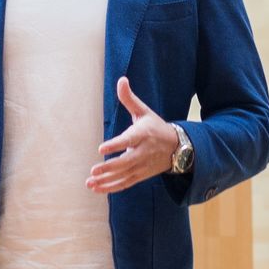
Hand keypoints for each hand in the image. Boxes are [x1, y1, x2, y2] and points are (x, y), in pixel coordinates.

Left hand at [88, 77, 185, 192]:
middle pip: (126, 162)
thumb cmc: (155, 127)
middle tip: (93, 170)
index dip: (116, 144)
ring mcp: (142, 166)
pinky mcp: (141, 175)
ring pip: (124, 176)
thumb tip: (121, 79)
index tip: (101, 149)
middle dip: (109, 168)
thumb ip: (129, 98)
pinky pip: (125, 183)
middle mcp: (143, 152)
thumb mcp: (144, 111)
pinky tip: (96, 188)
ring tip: (90, 182)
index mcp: (143, 134)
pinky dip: (111, 188)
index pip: (129, 140)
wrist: (178, 147)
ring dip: (106, 181)